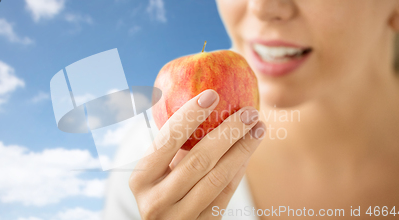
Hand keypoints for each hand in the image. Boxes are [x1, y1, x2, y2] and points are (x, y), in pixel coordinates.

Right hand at [129, 89, 265, 219]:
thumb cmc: (158, 189)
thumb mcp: (152, 170)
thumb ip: (169, 145)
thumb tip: (201, 101)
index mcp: (140, 179)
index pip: (167, 140)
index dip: (190, 115)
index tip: (212, 94)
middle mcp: (156, 201)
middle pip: (199, 159)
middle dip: (228, 132)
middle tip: (249, 112)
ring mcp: (180, 218)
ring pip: (218, 178)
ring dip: (242, 150)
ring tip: (258, 129)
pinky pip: (225, 195)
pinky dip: (239, 170)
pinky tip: (248, 152)